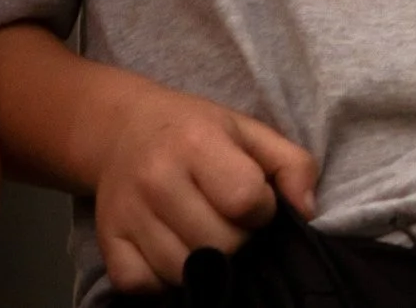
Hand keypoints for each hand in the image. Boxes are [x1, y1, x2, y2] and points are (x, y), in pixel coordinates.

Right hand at [93, 87, 314, 290]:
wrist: (125, 130)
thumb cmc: (197, 132)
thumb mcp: (251, 131)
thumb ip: (292, 164)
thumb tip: (308, 211)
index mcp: (197, 143)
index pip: (245, 200)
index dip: (262, 208)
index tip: (256, 200)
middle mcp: (157, 179)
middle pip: (218, 243)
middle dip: (238, 238)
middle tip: (229, 219)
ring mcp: (127, 213)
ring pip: (182, 270)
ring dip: (204, 261)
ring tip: (205, 232)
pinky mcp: (106, 240)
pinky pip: (141, 285)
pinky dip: (162, 280)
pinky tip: (175, 251)